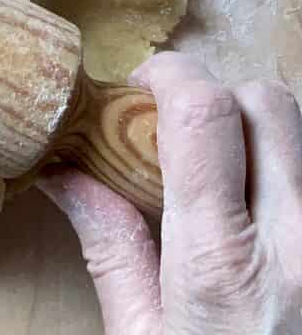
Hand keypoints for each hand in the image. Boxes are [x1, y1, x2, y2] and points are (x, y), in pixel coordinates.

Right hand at [41, 51, 301, 333]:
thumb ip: (112, 248)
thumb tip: (62, 172)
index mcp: (221, 264)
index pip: (204, 112)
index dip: (169, 75)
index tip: (141, 90)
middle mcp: (299, 246)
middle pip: (267, 103)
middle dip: (218, 98)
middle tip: (182, 131)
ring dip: (264, 134)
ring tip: (230, 176)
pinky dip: (293, 173)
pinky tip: (267, 210)